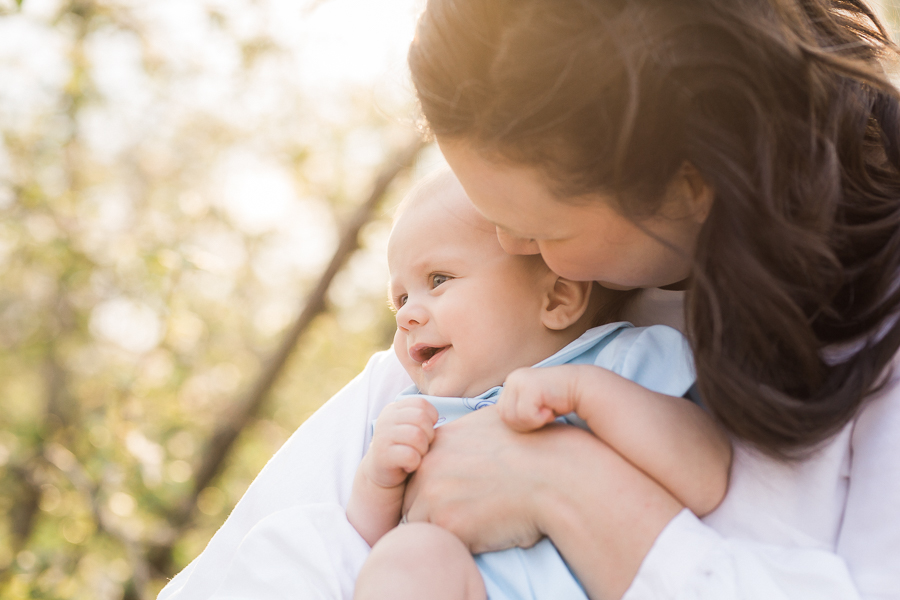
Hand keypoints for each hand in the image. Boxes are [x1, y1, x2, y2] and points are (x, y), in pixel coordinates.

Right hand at [361, 396, 438, 489]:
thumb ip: (424, 419)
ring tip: (415, 456)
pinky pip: (410, 455)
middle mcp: (386, 419)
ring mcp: (382, 436)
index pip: (422, 404)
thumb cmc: (405, 449)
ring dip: (422, 450)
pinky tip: (408, 466)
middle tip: (421, 447)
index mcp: (394, 409)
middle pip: (421, 419)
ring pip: (417, 436)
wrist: (382, 474)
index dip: (431, 420)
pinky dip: (414, 463)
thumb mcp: (412, 428)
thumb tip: (457, 415)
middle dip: (428, 436)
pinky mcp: (382, 455)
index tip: (425, 432)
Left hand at [402, 405, 549, 552]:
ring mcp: (434, 496)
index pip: (418, 473)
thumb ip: (467, 432)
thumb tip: (466, 436)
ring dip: (444, 527)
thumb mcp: (493, 421)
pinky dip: (460, 542)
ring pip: (422, 523)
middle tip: (469, 510)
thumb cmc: (535, 447)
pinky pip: (442, 542)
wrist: (556, 473)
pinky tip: (487, 530)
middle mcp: (428, 466)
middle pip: (414, 499)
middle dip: (435, 509)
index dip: (436, 487)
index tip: (459, 492)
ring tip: (479, 520)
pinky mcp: (448, 524)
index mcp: (438, 443)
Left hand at [497, 365, 584, 431]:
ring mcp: (520, 380)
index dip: (521, 421)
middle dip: (526, 423)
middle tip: (544, 414)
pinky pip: (526, 414)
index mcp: (510, 384)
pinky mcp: (529, 385)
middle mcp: (512, 379)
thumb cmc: (558, 402)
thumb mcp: (532, 406)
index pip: (502, 414)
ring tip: (547, 411)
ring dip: (533, 421)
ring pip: (514, 417)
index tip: (538, 414)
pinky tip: (551, 409)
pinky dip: (540, 418)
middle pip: (505, 416)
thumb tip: (497, 434)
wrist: (581, 388)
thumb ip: (516, 412)